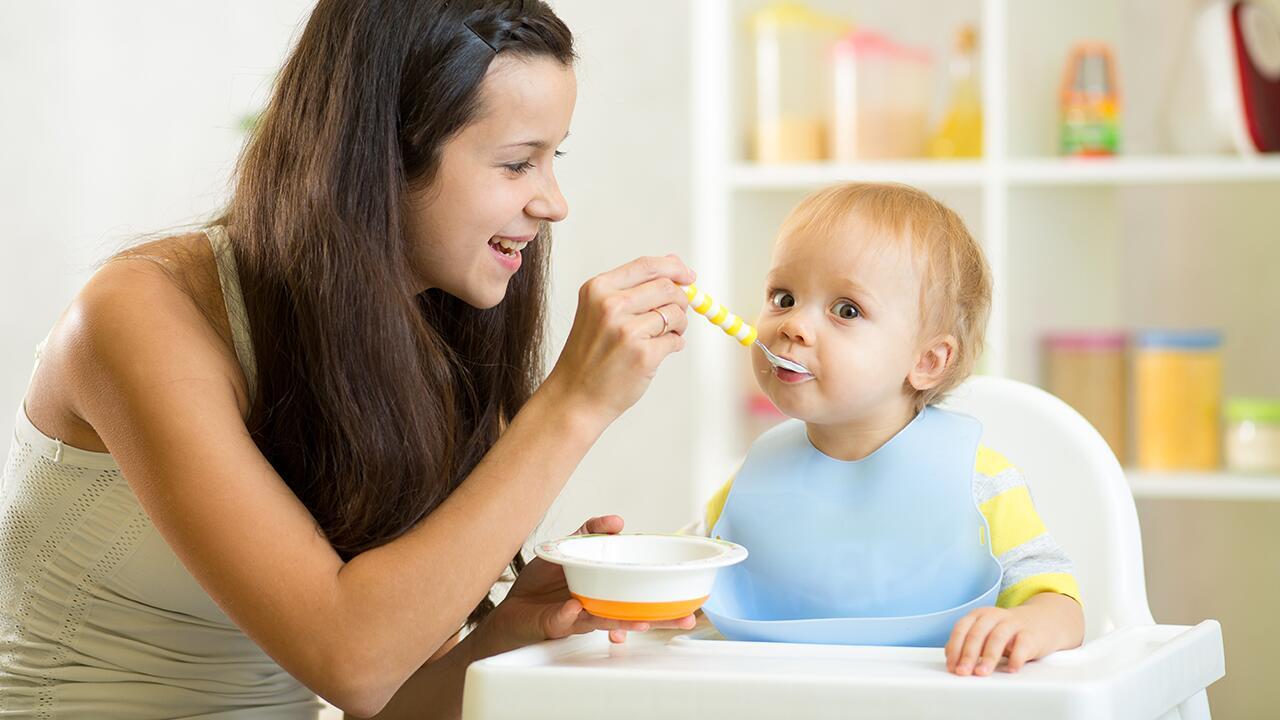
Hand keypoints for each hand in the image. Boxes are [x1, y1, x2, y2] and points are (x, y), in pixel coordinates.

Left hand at [488, 515, 696, 647]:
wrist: (512, 606)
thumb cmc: (543, 583)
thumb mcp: (569, 547)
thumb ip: (591, 531)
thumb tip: (618, 521)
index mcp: (608, 589)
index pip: (641, 593)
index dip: (666, 597)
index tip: (690, 596)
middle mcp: (600, 606)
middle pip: (637, 614)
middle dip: (663, 619)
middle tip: (685, 619)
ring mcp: (580, 617)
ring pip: (608, 621)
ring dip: (626, 622)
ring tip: (645, 623)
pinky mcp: (556, 624)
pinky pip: (564, 619)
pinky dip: (568, 615)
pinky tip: (574, 608)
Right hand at [543, 256, 694, 428]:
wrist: (574, 396)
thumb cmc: (590, 355)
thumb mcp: (600, 311)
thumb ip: (635, 287)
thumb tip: (675, 263)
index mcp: (598, 288)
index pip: (647, 265)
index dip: (674, 268)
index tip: (689, 276)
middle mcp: (610, 305)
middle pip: (667, 287)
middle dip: (680, 299)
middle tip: (674, 315)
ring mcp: (627, 330)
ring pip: (675, 313)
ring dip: (678, 325)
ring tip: (662, 337)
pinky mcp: (643, 354)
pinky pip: (675, 340)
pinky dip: (673, 345)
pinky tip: (655, 354)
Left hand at [945, 605, 1050, 675]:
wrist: (1040, 622)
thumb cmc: (1006, 632)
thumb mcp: (984, 633)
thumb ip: (967, 643)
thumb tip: (952, 659)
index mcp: (978, 615)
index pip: (961, 629)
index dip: (955, 648)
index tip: (952, 666)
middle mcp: (994, 616)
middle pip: (977, 633)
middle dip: (968, 655)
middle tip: (963, 672)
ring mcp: (1013, 623)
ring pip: (998, 637)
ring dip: (988, 657)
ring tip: (982, 672)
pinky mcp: (1031, 634)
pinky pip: (1023, 644)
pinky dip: (1016, 657)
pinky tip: (1011, 669)